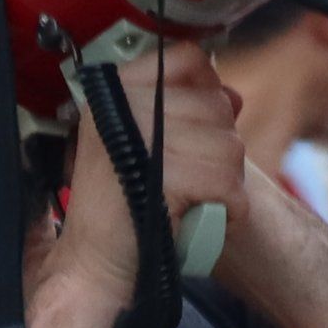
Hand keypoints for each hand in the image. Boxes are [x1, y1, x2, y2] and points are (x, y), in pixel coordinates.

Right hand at [52, 46, 248, 323]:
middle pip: (217, 108)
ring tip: (189, 202)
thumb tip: (232, 95)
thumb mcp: (148, 145)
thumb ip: (188, 111)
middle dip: (217, 154)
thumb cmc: (123, 209)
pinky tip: (198, 218)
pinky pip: (227, 183)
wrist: (95, 267)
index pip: (189, 60)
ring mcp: (140, 138)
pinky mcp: (161, 176)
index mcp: (116, 91)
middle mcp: (123, 105)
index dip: (207, 95)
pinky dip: (227, 210)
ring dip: (223, 186)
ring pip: (228, 148)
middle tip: (185, 183)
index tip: (193, 134)